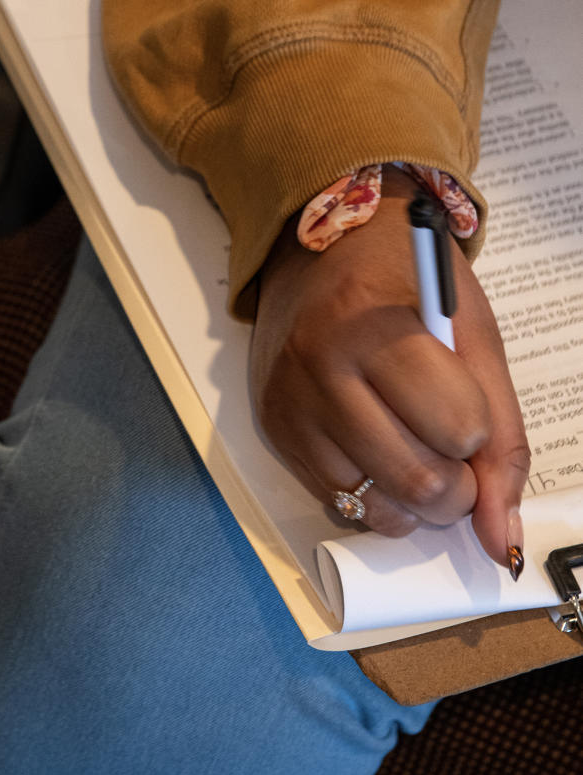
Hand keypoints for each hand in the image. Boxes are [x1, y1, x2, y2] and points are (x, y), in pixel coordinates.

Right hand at [251, 170, 528, 568]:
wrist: (320, 241)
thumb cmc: (403, 278)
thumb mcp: (471, 330)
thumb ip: (501, 433)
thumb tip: (501, 533)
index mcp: (377, 326)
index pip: (458, 430)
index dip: (477, 431)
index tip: (468, 407)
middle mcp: (322, 366)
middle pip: (418, 481)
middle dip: (457, 488)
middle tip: (455, 455)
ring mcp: (291, 401)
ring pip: (375, 507)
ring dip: (414, 500)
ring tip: (417, 452)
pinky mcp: (273, 426)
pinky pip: (337, 501)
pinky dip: (372, 495)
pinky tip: (377, 450)